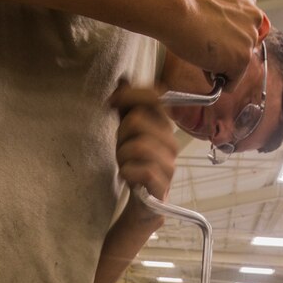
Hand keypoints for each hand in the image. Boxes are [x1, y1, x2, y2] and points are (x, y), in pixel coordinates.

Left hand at [110, 81, 177, 203]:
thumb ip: (127, 107)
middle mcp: (171, 141)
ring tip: (125, 165)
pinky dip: (128, 173)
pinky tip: (128, 177)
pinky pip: (143, 170)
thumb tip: (123, 79)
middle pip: (137, 121)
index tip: (111, 104)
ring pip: (138, 146)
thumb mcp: (128, 133)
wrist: (144, 202)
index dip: (130, 96)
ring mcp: (169, 164)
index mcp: (164, 125)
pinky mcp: (164, 184)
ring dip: (122, 156)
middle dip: (121, 135)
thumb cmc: (136, 164)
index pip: (153, 96)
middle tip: (121, 150)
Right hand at [166, 0, 264, 90]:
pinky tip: (204, 67)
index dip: (226, 36)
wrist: (178, 9)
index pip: (244, 28)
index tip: (213, 37)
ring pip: (237, 66)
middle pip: (241, 48)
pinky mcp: (242, 59)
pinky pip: (232, 82)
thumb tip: (215, 7)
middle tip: (204, 45)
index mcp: (247, 0)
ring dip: (220, 65)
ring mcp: (249, 40)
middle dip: (224, 51)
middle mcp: (254, 18)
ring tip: (201, 53)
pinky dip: (217, 82)